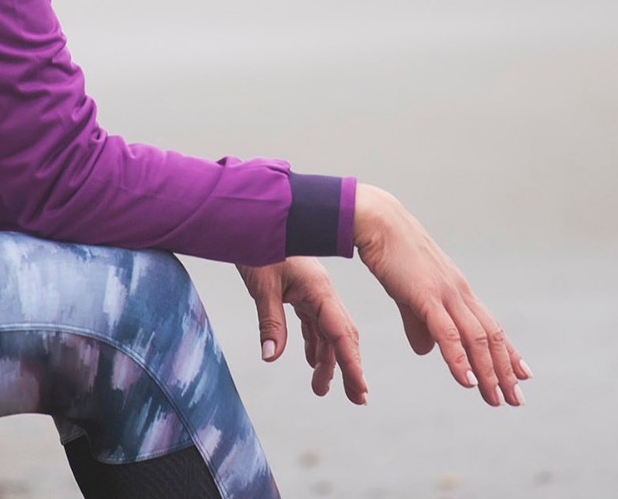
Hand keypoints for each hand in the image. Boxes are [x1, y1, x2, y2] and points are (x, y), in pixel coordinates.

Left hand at [237, 257, 367, 404]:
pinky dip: (314, 343)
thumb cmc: (261, 244)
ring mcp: (312, 291)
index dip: (352, 363)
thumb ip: (270, 321)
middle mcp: (321, 291)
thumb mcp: (263, 284)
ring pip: (327, 331)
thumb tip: (272, 357)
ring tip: (321, 389)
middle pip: (341, 334)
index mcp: (318, 288)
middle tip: (356, 399)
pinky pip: (313, 322)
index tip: (361, 389)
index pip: (340, 332)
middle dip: (350, 367)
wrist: (255, 218)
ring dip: (327, 360)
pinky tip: (310, 360)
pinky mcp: (300, 291)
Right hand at [354, 184, 531, 406]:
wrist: (378, 222)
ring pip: (476, 337)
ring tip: (497, 398)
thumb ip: (419, 323)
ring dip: (489, 371)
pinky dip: (460, 359)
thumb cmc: (392, 254)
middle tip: (517, 399)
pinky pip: (448, 332)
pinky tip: (469, 381)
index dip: (508, 351)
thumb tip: (427, 351)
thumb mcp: (408, 294)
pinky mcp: (426, 294)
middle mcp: (459, 291)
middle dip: (505, 369)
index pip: (490, 325)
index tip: (523, 374)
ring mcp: (445, 292)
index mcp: (457, 290)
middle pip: (491, 335)